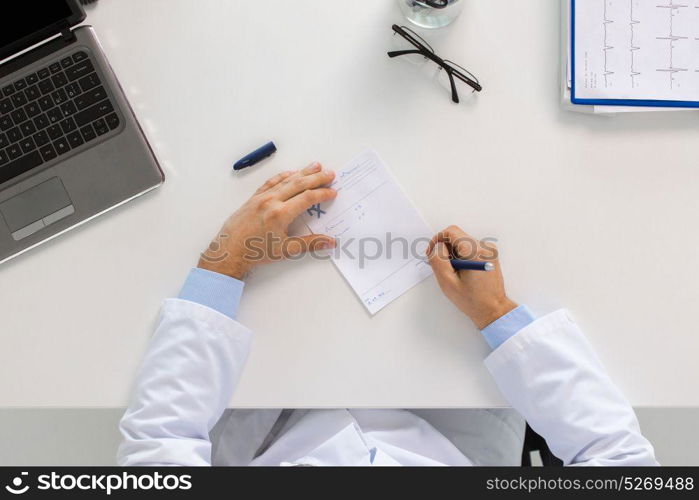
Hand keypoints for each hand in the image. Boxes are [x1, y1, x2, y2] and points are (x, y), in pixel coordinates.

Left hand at [198, 163, 336, 279]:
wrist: (229, 251)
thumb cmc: (255, 252)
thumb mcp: (286, 250)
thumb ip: (311, 244)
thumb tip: (331, 242)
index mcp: (281, 214)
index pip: (307, 198)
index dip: (322, 193)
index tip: (333, 192)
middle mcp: (271, 201)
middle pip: (299, 184)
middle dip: (316, 178)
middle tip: (330, 173)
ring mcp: (261, 198)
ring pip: (286, 180)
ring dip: (302, 172)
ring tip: (315, 166)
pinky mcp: (253, 198)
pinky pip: (271, 182)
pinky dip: (283, 176)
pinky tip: (290, 173)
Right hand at [427, 225, 516, 328]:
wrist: (493, 310)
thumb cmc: (473, 300)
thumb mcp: (448, 282)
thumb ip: (438, 260)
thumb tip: (436, 246)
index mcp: (475, 252)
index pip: (451, 232)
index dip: (437, 240)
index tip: (432, 253)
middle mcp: (484, 247)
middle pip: (457, 236)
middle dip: (445, 249)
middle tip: (442, 267)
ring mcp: (489, 250)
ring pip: (462, 242)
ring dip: (453, 254)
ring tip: (454, 272)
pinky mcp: (490, 255)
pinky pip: (470, 248)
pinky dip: (461, 256)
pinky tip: (462, 271)